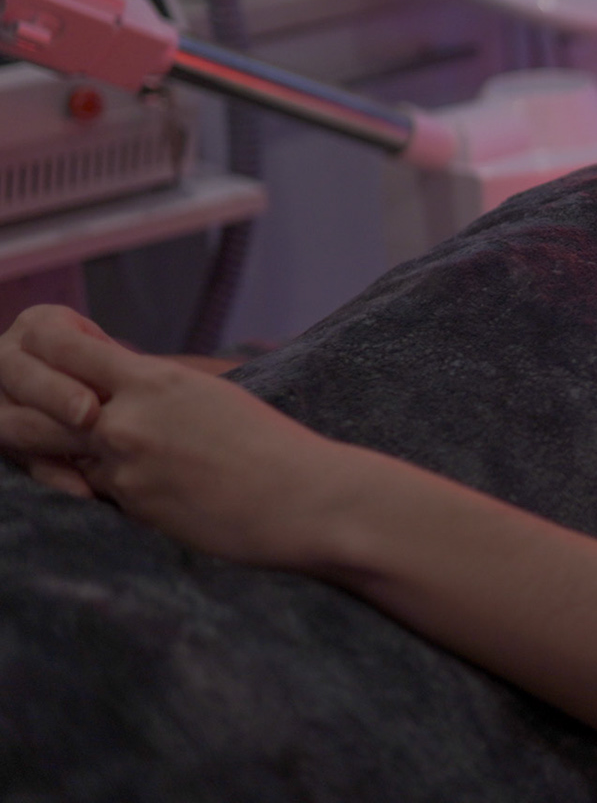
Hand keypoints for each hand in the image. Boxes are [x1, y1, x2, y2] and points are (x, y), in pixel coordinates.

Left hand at [0, 304, 346, 568]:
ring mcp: (124, 468)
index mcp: (155, 379)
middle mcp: (128, 419)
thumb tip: (119, 380)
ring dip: (51, 448)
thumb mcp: (213, 395)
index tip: (50, 352)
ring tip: (72, 444)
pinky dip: (93, 483)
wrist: (307, 499)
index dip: (44, 347)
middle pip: (35, 404)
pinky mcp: (133, 510)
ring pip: (51, 452)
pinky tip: (122, 481)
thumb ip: (157, 387)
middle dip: (25, 402)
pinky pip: (89, 491)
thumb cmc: (276, 446)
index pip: (61, 348)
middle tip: (34, 403)